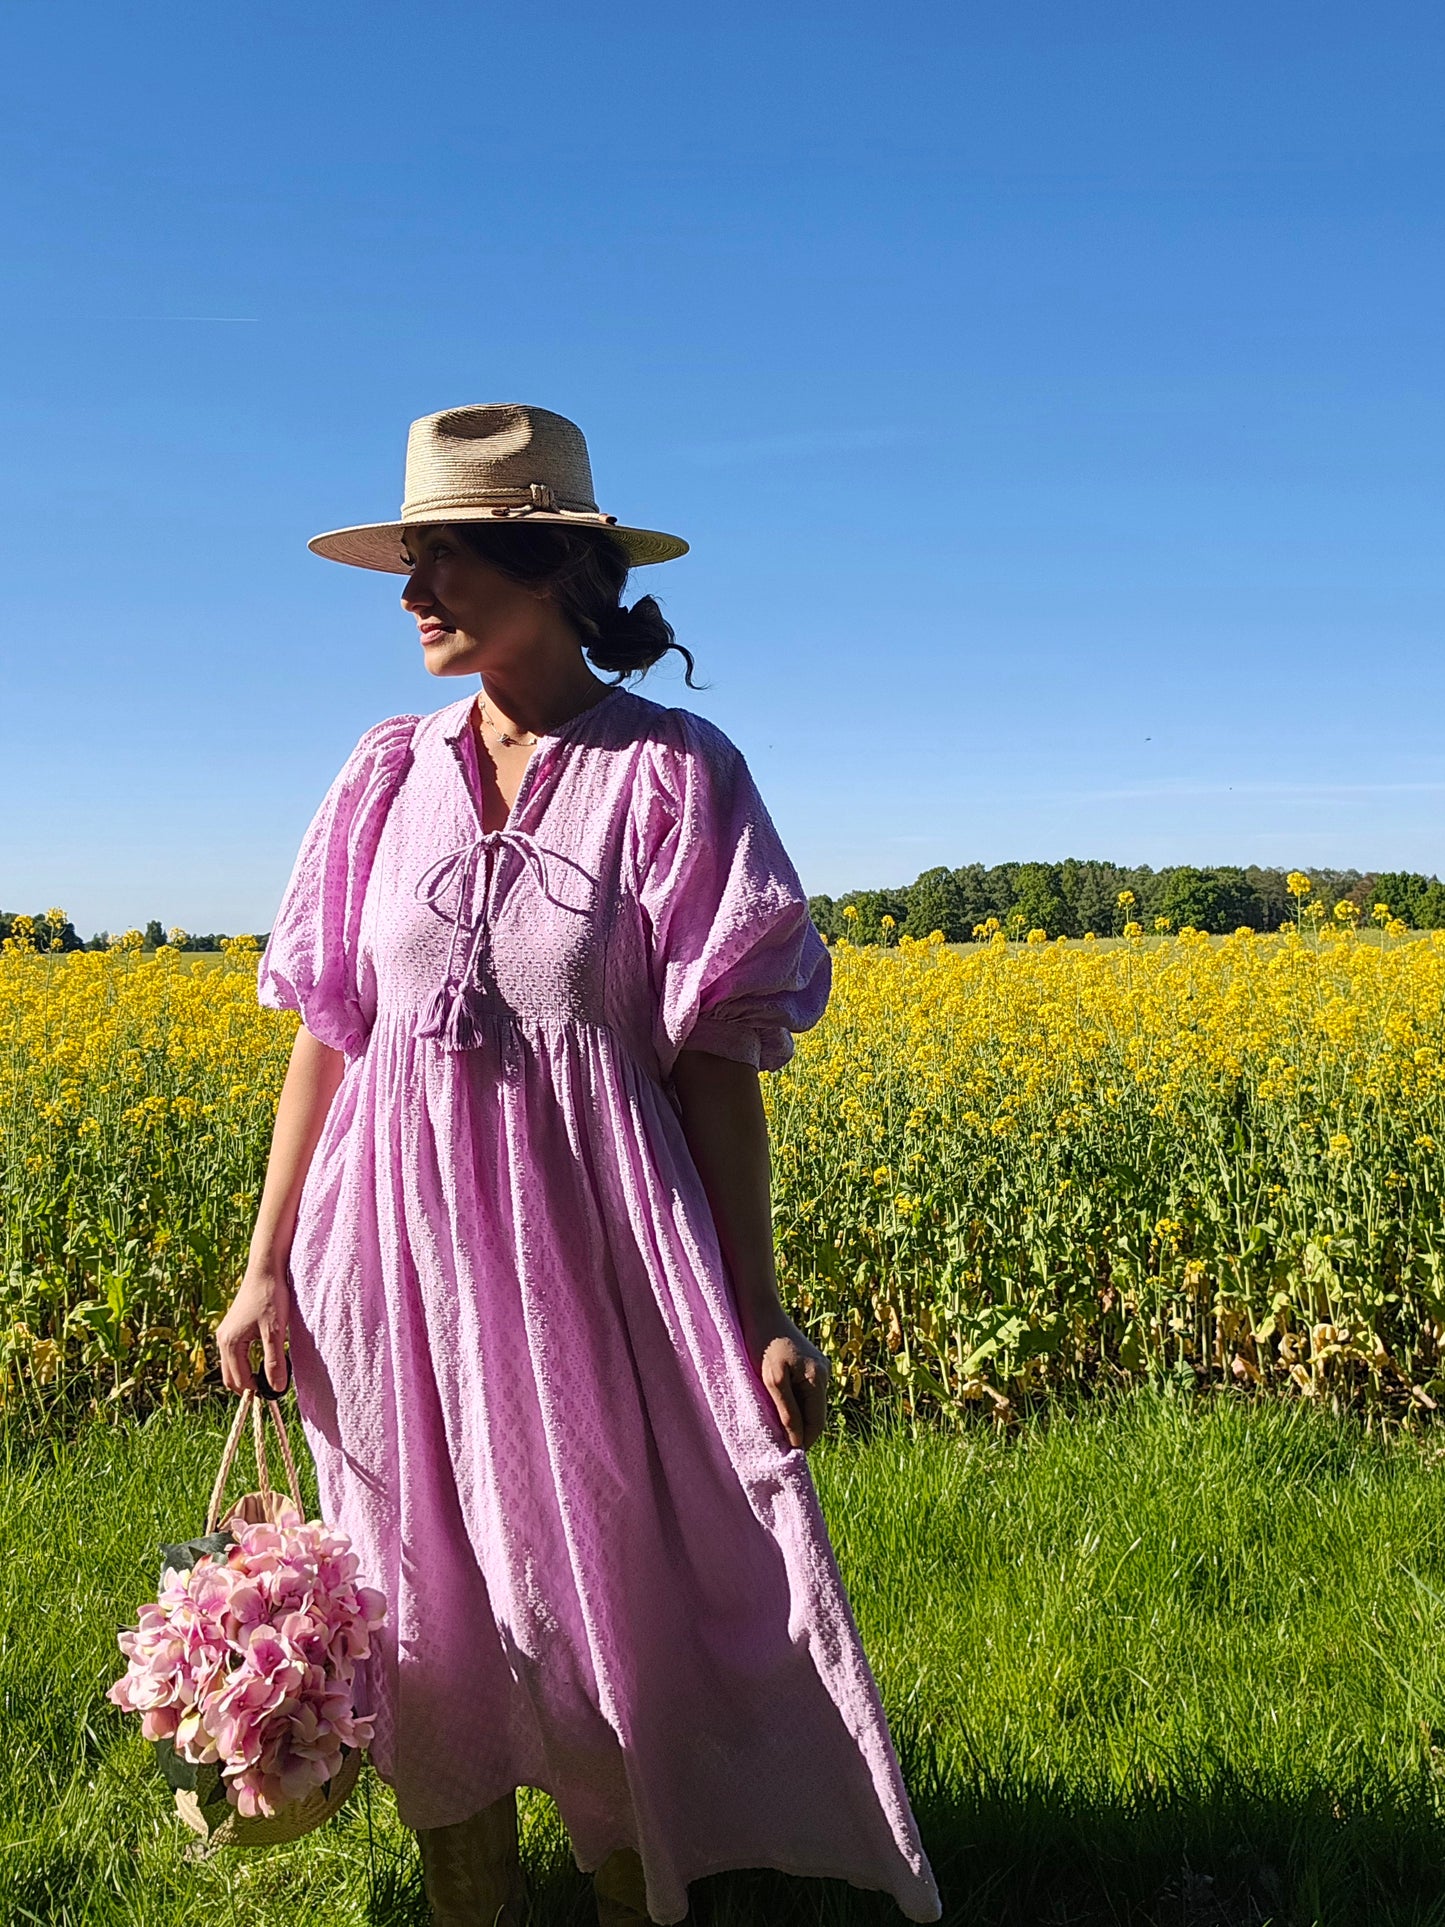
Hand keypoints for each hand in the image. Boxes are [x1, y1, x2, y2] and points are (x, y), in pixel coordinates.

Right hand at [216, 1264, 290, 1395]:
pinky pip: (235, 1355)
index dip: (258, 1390)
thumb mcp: (276, 1331)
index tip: (278, 1391)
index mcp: (230, 1344)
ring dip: (248, 1374)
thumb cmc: (270, 1297)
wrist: (266, 1270)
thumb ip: (275, 1361)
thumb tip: (277, 1388)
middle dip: (250, 1386)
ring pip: (232, 1367)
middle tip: (274, 1385)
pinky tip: (265, 1357)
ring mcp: (225, 1334)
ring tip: (272, 1372)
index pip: (240, 1381)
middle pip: (231, 1378)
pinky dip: (247, 1363)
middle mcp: (222, 1340)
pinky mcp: (232, 1328)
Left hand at [747, 1311, 829, 1450]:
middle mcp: (824, 1373)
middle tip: (778, 1445)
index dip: (803, 1442)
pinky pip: (806, 1392)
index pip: (816, 1423)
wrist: (761, 1308)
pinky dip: (795, 1404)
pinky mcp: (810, 1363)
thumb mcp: (772, 1380)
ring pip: (811, 1405)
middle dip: (800, 1431)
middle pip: (816, 1415)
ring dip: (797, 1418)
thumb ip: (787, 1410)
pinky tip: (779, 1407)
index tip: (785, 1456)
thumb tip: (798, 1440)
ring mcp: (819, 1367)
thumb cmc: (763, 1342)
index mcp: (818, 1379)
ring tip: (776, 1428)